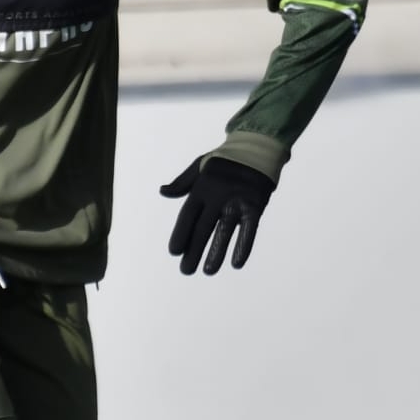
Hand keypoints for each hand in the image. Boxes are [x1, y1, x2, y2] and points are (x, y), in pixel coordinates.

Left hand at [159, 156, 274, 274]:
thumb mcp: (199, 166)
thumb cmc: (225, 160)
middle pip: (203, 228)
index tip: (174, 252)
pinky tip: (236, 263)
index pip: (187, 216)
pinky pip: (249, 230)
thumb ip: (182, 183)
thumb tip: (163, 191)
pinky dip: (243, 247)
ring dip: (216, 253)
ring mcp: (237, 202)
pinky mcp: (255, 206)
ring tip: (208, 271)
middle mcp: (218, 196)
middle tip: (186, 270)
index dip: (180, 234)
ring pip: (224, 232)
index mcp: (202, 188)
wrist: (256, 148)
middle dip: (194, 251)